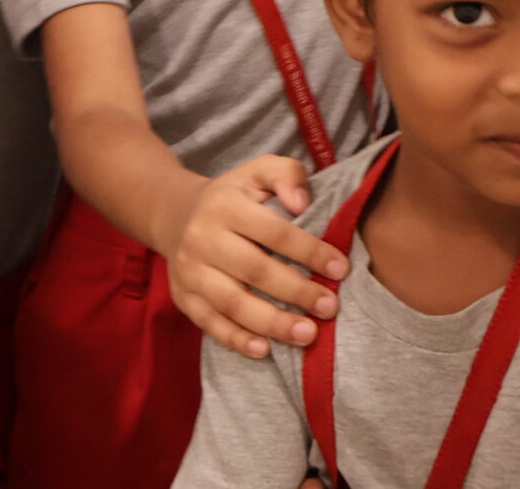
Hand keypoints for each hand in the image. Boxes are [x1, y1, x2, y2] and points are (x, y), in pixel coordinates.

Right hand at [165, 154, 350, 358]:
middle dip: (296, 292)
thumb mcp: (259, 170)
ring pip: (232, 303)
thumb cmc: (234, 196)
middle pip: (254, 271)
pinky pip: (210, 324)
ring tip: (308, 334)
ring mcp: (190, 272)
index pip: (274, 232)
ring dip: (272, 323)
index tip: (342, 269)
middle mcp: (203, 239)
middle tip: (330, 308)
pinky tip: (265, 350)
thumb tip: (302, 203)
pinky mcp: (183, 299)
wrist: (176, 215)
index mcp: (226, 206)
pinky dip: (237, 340)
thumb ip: (287, 174)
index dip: (310, 252)